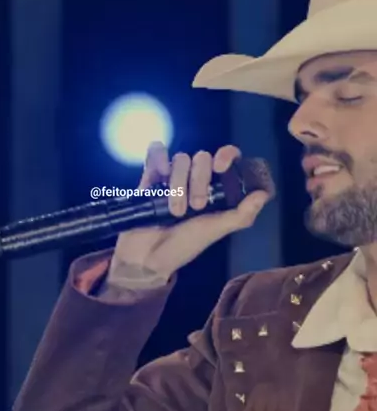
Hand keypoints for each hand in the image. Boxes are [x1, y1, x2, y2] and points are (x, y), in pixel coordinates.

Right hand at [106, 141, 271, 285]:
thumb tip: (263, 194)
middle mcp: (195, 178)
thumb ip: (240, 215)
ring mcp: (172, 176)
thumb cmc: (184, 246)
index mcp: (215, 189)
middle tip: (194, 207)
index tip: (220, 167)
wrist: (147, 258)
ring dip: (178, 184)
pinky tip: (160, 174)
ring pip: (180, 158)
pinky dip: (159, 158)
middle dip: (198, 182)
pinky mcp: (150, 176)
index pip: (227, 158)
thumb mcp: (215, 231)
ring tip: (174, 210)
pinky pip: (156, 152)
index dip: (227, 155)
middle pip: (202, 157)